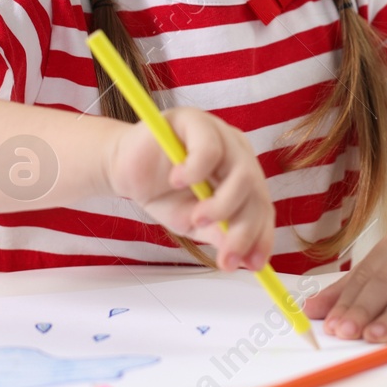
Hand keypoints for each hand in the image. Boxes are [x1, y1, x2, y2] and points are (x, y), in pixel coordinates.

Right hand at [104, 107, 274, 272]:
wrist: (124, 170)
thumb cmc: (162, 193)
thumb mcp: (194, 223)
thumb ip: (220, 234)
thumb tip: (247, 259)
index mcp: (242, 175)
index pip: (262, 206)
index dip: (262, 237)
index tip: (252, 265)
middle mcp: (237, 153)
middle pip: (256, 192)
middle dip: (243, 231)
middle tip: (225, 259)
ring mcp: (220, 134)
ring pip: (242, 173)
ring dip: (221, 206)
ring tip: (195, 218)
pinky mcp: (195, 121)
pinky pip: (209, 149)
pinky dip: (195, 172)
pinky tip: (177, 181)